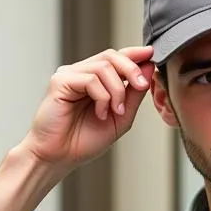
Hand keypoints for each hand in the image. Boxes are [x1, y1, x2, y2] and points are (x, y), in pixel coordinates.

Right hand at [23, 47, 155, 169]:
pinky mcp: (60, 81)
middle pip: (111, 56)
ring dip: (117, 91)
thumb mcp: (120, 117)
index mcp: (95, 80)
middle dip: (132, 69)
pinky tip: (100, 114)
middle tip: (141, 85)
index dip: (134, 54)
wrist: (60, 157)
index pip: (116, 58)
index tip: (151, 54)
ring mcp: (69, 75)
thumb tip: (148, 67)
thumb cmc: (84, 140)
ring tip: (115, 111)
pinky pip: (91, 79)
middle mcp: (81, 73)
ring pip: (104, 67)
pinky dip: (102, 97)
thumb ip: (134, 94)